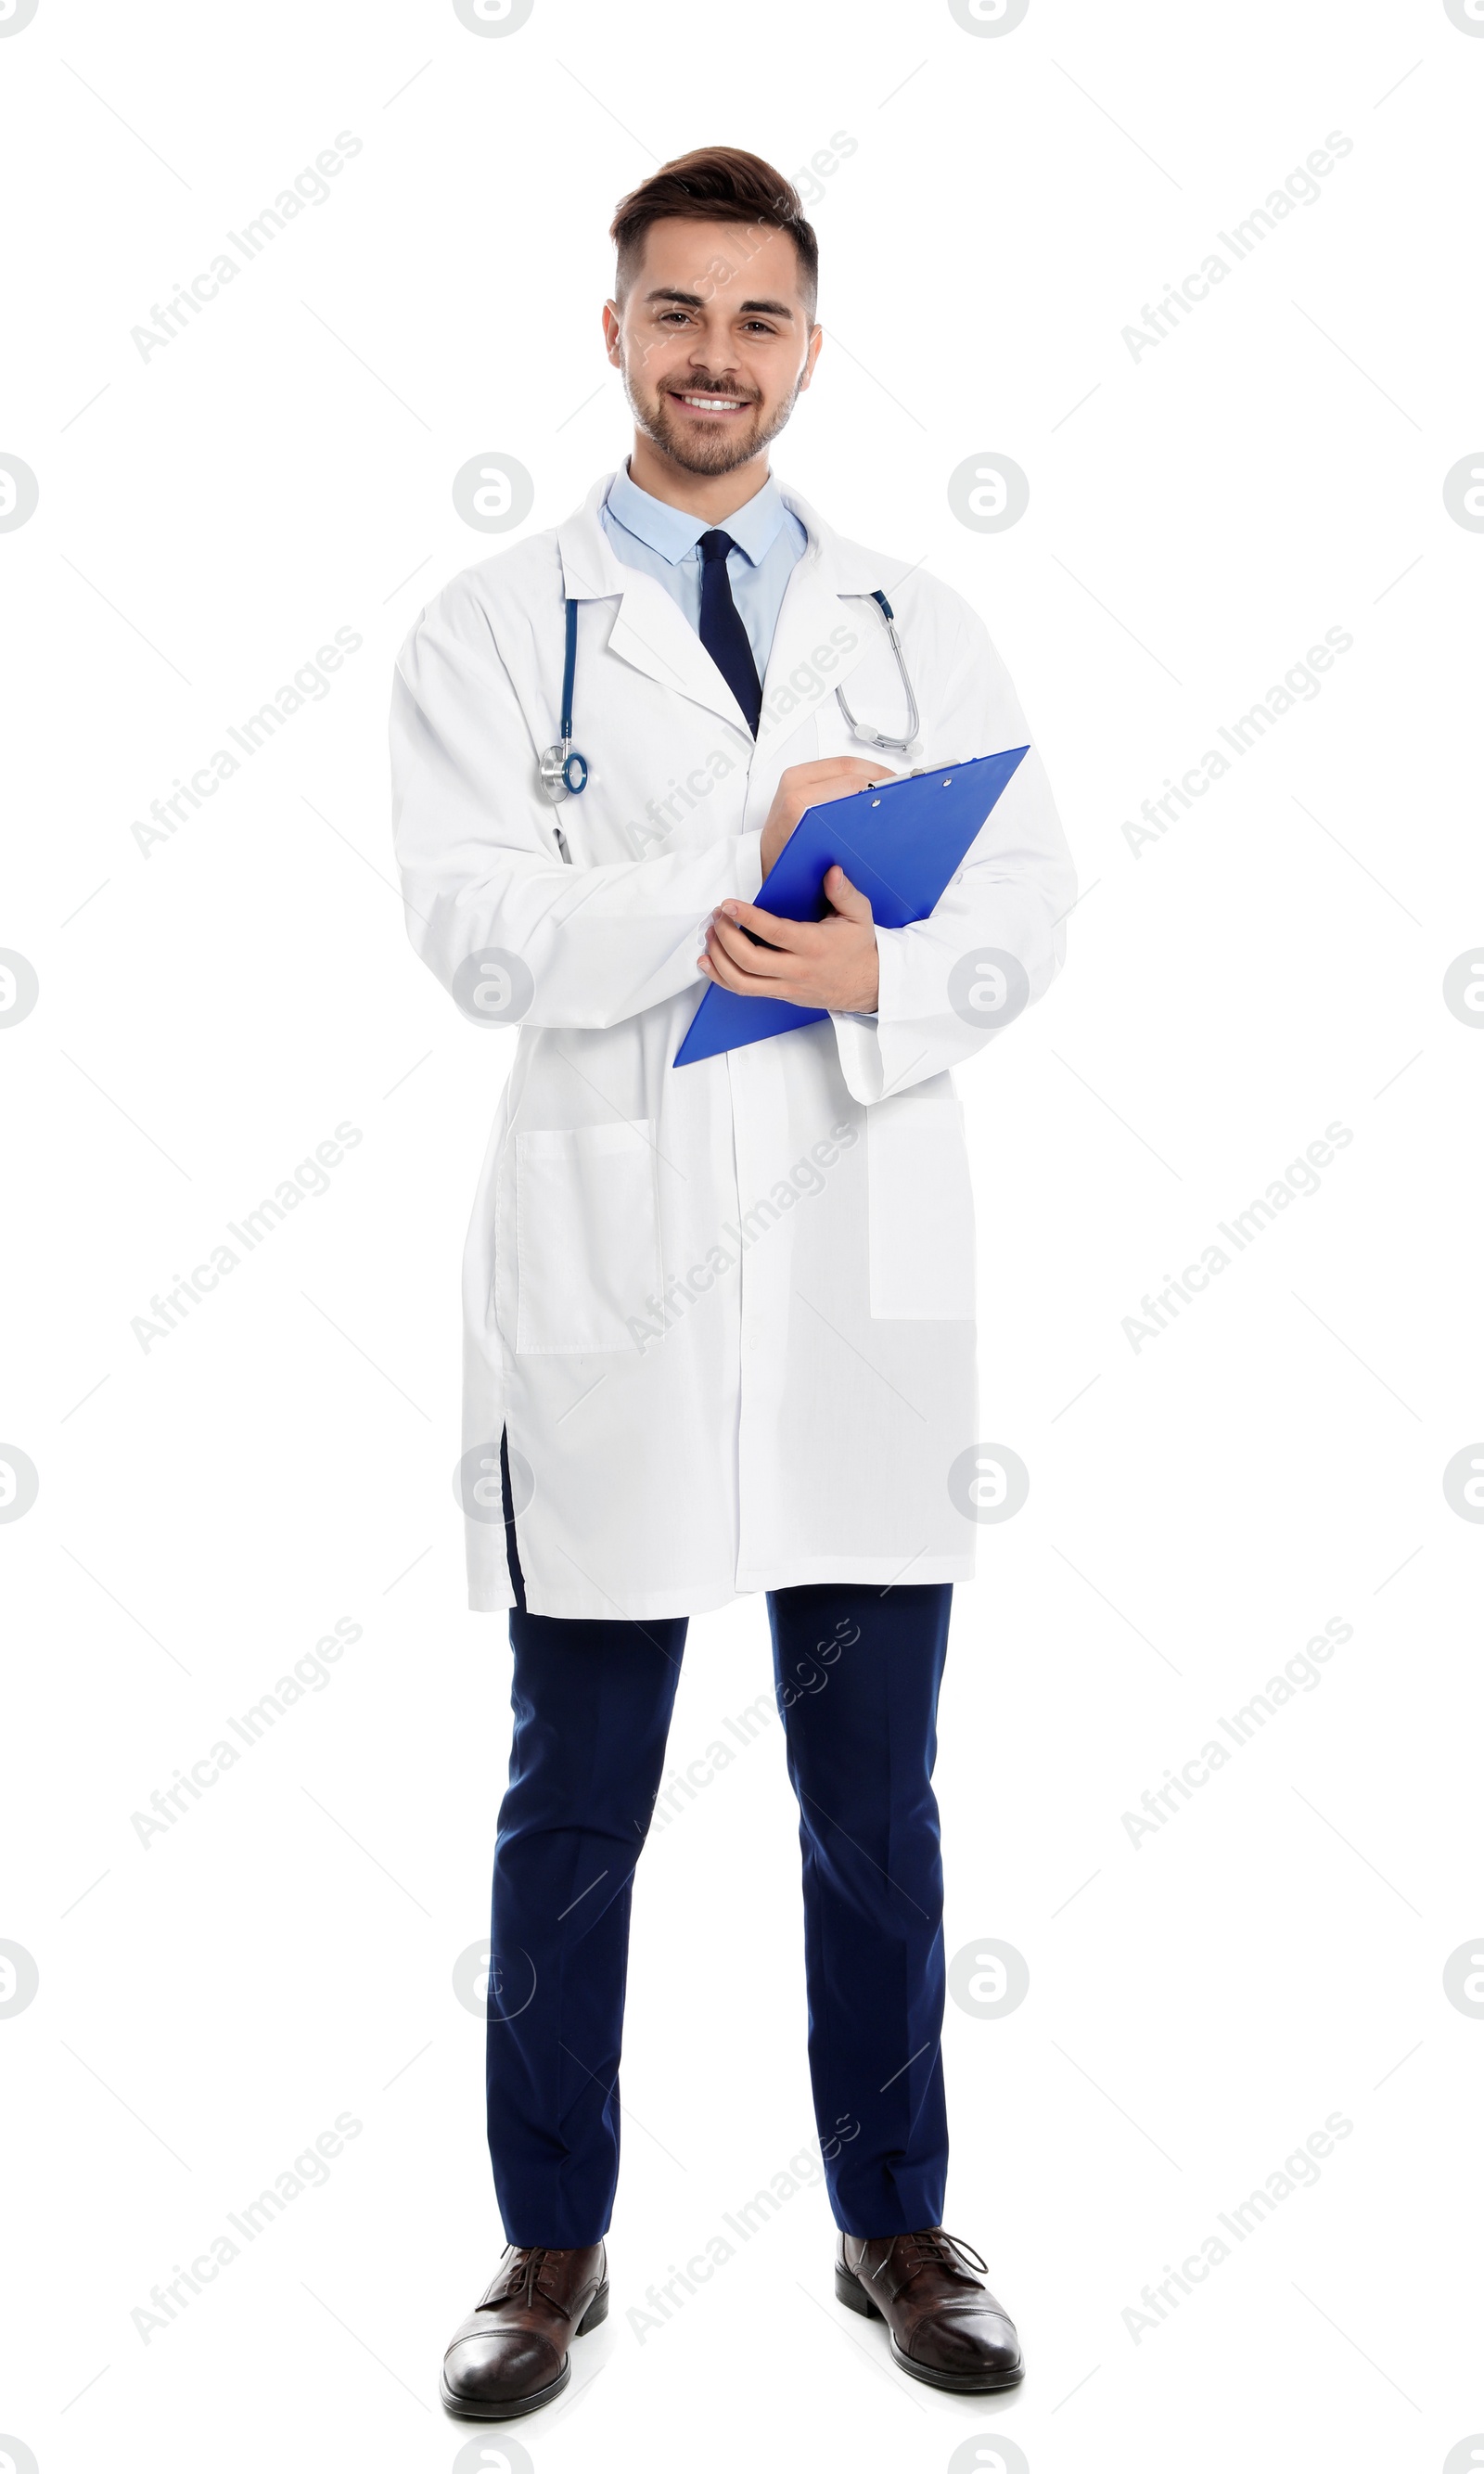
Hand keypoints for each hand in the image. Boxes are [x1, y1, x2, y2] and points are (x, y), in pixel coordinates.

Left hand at [699, 865, 879, 1013]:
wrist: (867, 986)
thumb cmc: (858, 947)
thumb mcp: (860, 915)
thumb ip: (845, 892)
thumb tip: (831, 871)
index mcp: (815, 946)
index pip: (775, 933)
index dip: (748, 918)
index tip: (728, 904)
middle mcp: (797, 969)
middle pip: (750, 960)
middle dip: (725, 937)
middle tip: (717, 916)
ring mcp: (786, 985)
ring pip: (741, 981)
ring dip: (718, 958)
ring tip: (710, 934)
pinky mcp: (779, 994)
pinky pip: (744, 990)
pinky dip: (720, 977)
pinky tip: (708, 961)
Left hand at [758, 757, 901, 875]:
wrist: (769, 869)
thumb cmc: (792, 869)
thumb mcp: (823, 867)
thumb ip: (846, 856)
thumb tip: (873, 818)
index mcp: (798, 804)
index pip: (849, 783)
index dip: (878, 785)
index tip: (896, 792)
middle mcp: (791, 787)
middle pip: (846, 766)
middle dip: (876, 774)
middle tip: (897, 786)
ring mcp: (791, 780)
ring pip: (839, 763)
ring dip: (865, 771)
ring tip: (886, 785)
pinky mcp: (795, 779)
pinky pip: (830, 768)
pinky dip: (852, 773)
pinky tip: (867, 786)